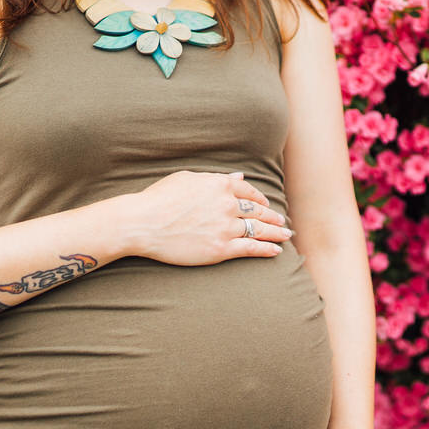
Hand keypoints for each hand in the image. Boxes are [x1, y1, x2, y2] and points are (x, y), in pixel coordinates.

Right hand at [127, 170, 290, 266]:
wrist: (143, 223)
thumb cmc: (159, 199)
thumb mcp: (188, 179)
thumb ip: (216, 179)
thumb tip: (239, 177)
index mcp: (220, 185)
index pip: (249, 192)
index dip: (261, 200)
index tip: (266, 205)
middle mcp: (227, 204)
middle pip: (258, 211)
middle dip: (272, 217)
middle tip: (282, 222)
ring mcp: (226, 227)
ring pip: (258, 230)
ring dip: (275, 233)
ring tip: (285, 235)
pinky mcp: (221, 249)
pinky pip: (251, 248)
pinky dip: (266, 249)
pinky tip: (275, 251)